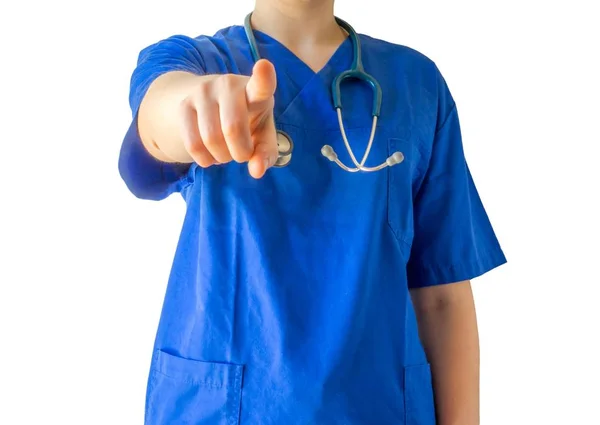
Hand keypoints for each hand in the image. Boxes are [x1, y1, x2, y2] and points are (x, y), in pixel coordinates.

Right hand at [179, 59, 278, 178]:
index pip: (260, 85)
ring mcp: (203, 92)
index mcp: (255, 91)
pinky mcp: (184, 105)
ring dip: (222, 157)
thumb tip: (256, 171)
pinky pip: (193, 144)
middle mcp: (228, 84)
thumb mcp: (262, 135)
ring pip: (211, 139)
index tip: (264, 66)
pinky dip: (205, 159)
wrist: (210, 106)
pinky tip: (210, 155)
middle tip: (242, 154)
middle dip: (240, 153)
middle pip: (232, 129)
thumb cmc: (247, 122)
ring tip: (226, 151)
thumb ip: (266, 154)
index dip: (263, 77)